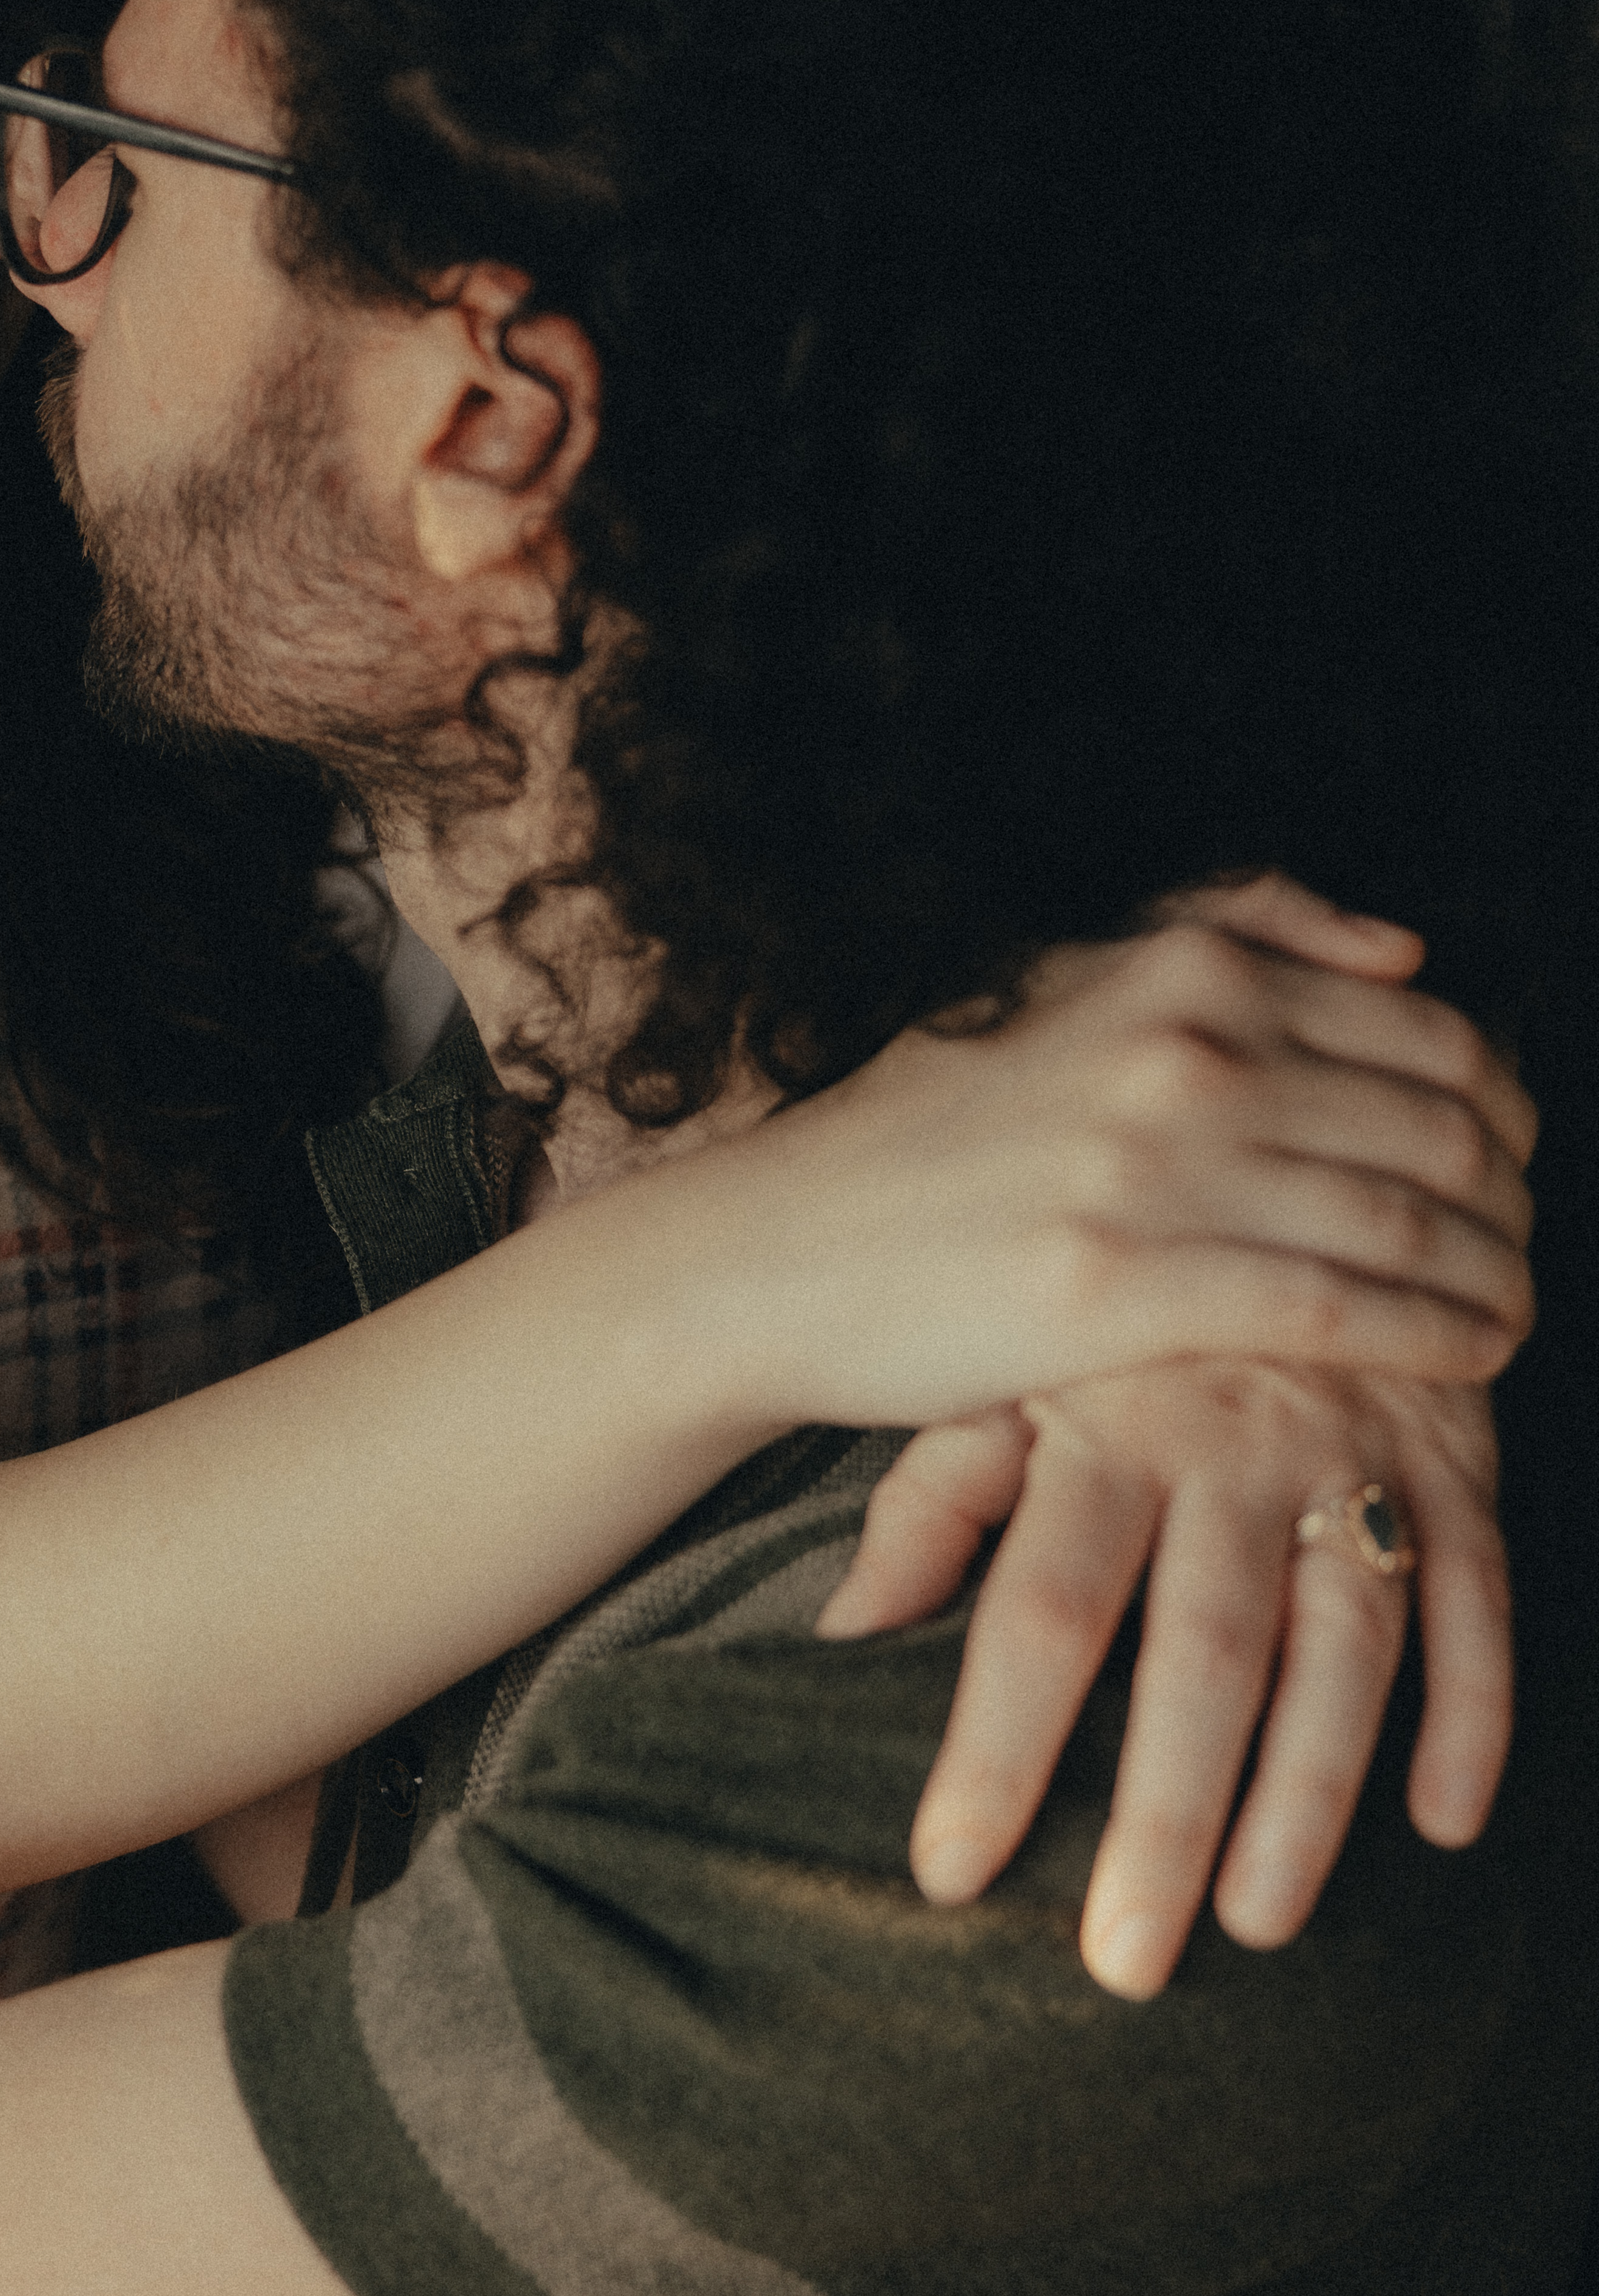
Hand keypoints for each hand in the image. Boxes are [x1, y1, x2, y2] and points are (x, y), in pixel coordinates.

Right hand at [693, 879, 1534, 1431]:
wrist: (776, 1251)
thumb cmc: (928, 1134)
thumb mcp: (1067, 982)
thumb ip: (1234, 936)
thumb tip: (1403, 948)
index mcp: (1183, 972)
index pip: (1429, 1034)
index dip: (1504, 1108)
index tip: (1511, 1163)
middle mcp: (1182, 1052)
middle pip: (1439, 1127)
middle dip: (1512, 1199)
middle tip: (1520, 1248)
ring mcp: (1154, 1171)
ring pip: (1407, 1221)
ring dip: (1496, 1275)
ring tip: (1514, 1313)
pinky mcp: (1126, 1289)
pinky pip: (1340, 1311)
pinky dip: (1436, 1337)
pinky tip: (1477, 1359)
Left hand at [818, 1364, 1504, 1994]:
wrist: (1280, 1154)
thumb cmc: (1103, 1305)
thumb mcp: (999, 1371)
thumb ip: (930, 1500)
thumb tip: (837, 1635)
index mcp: (1103, 1427)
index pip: (1042, 1612)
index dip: (996, 1747)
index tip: (949, 1874)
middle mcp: (1233, 1446)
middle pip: (1199, 1653)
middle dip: (1164, 1817)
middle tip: (1124, 1962)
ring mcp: (1356, 1450)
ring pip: (1344, 1644)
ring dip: (1311, 1792)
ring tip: (1263, 1925)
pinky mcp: (1457, 1453)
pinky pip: (1480, 1596)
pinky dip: (1475, 1709)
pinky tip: (1446, 1822)